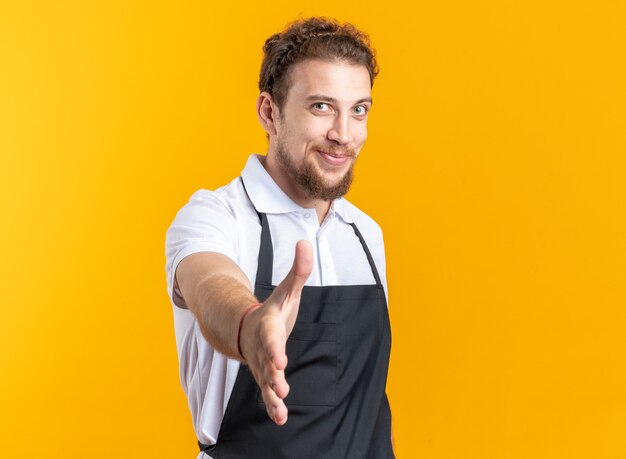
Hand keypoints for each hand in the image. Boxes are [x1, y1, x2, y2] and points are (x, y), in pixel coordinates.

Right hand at [239, 240, 312, 424]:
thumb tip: (306, 241)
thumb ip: (298, 270)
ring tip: (280, 408)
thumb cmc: (273, 310)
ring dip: (272, 395)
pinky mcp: (266, 377)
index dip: (274, 347)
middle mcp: (262, 348)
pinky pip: (268, 393)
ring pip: (265, 381)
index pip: (270, 337)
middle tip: (280, 386)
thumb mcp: (288, 289)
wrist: (247, 328)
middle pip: (266, 362)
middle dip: (272, 374)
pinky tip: (281, 419)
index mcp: (268, 326)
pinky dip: (273, 406)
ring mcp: (262, 364)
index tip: (280, 359)